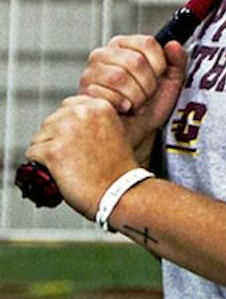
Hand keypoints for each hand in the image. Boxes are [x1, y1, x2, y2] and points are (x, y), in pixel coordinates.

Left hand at [25, 96, 141, 219]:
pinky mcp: (51, 151)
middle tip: (74, 157)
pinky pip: (32, 154)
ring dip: (48, 152)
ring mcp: (65, 132)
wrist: (120, 192)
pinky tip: (59, 172)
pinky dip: (41, 166)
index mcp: (99, 107)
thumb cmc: (118, 170)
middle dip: (56, 139)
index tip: (76, 140)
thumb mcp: (116, 132)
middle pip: (51, 122)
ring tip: (69, 165)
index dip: (69, 126)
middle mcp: (81, 114)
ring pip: (39, 138)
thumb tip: (73, 120)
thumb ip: (95, 121)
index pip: (68, 106)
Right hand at [79, 35, 186, 148]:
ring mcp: (90, 71)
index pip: (147, 43)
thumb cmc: (147, 109)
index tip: (157, 78)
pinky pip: (108, 95)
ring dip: (134, 96)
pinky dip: (121, 106)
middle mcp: (104, 54)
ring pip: (120, 77)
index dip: (159, 65)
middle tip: (144, 95)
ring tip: (133, 101)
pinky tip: (121, 108)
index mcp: (125, 46)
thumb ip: (177, 62)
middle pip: (136, 61)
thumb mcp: (170, 84)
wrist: (129, 133)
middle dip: (147, 85)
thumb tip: (173, 45)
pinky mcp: (84, 90)